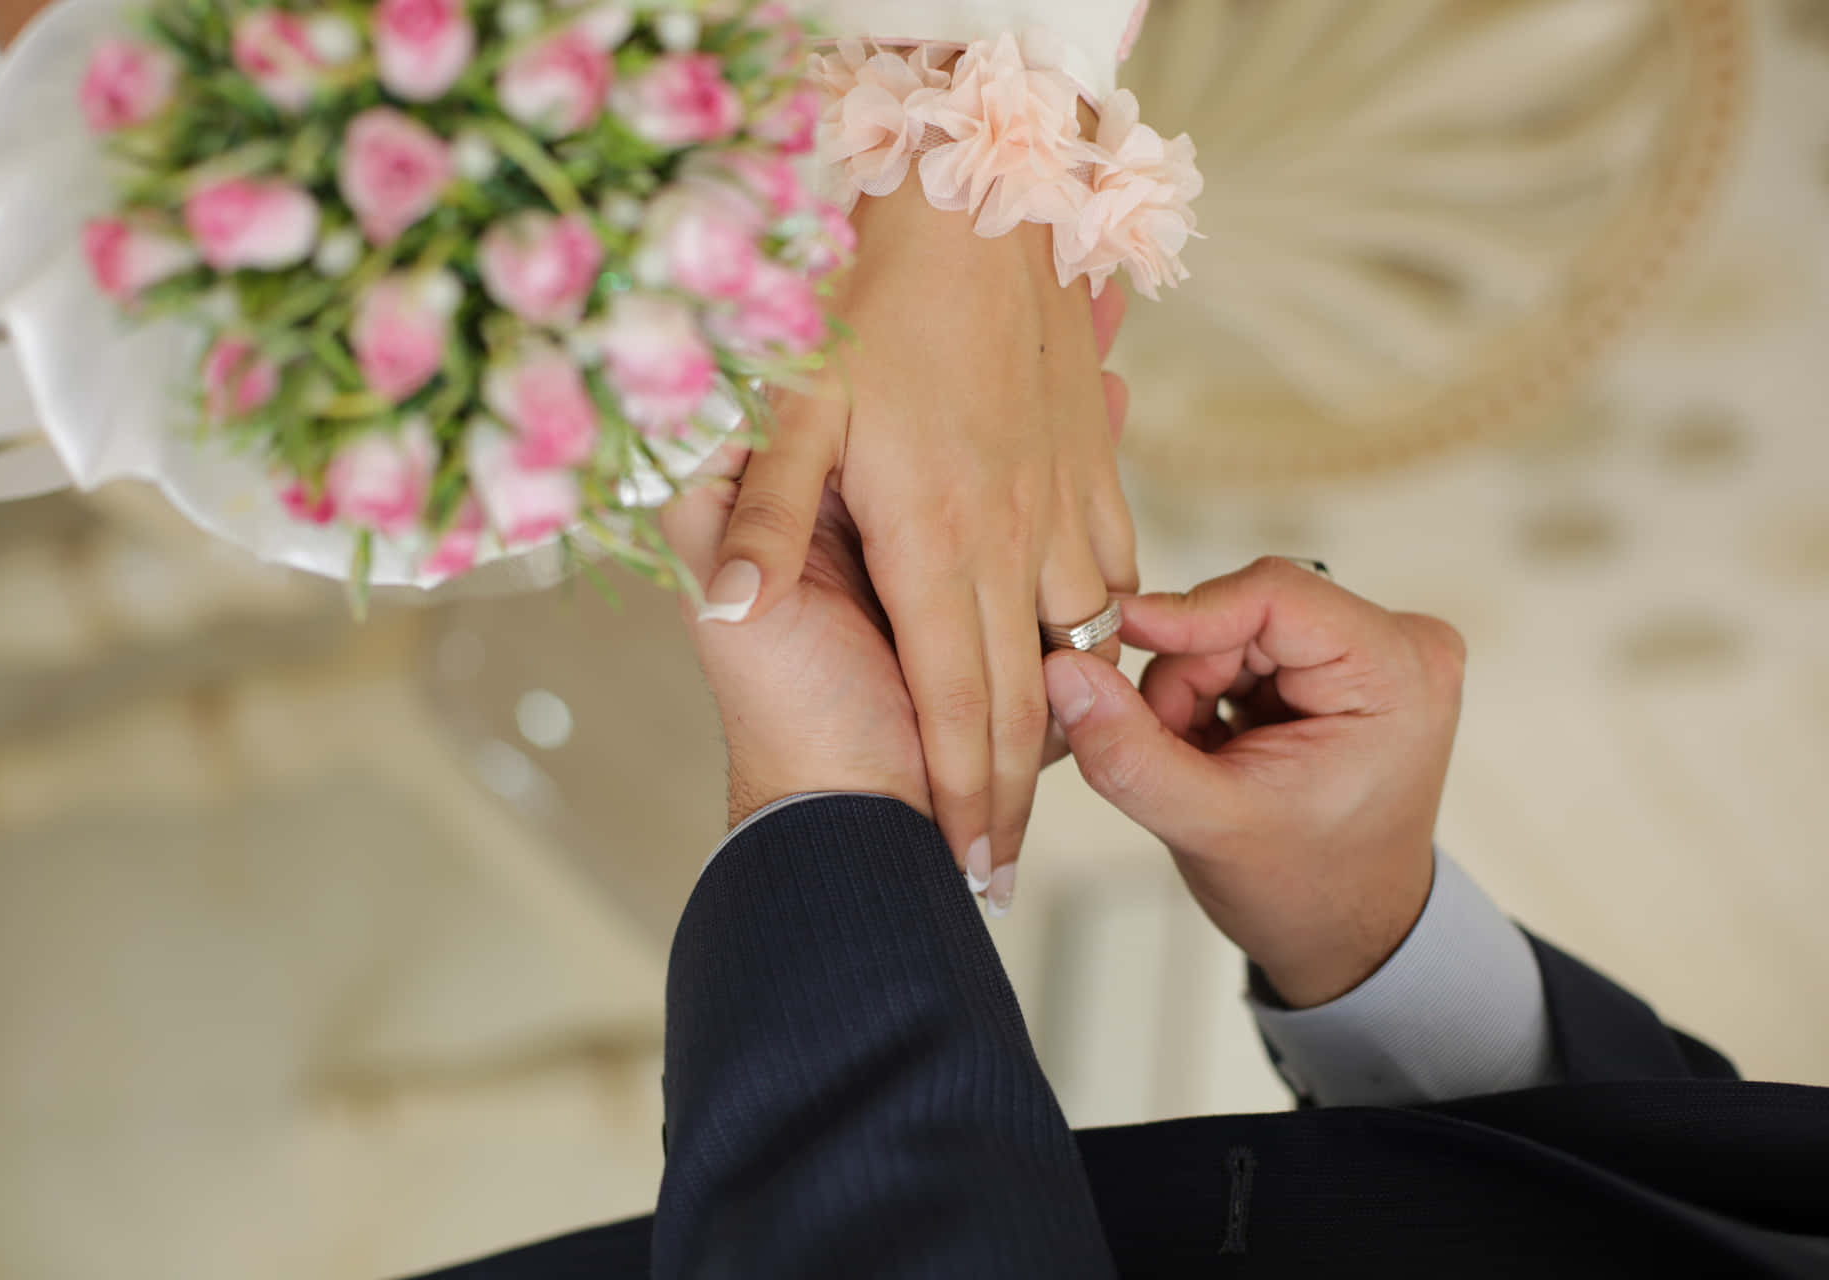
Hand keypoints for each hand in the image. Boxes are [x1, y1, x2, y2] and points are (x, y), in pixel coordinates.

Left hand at [704, 172, 1135, 901]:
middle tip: (992, 875)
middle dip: (1014, 797)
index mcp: (934, 539)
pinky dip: (1101, 630)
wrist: (982, 211)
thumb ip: (763, 515)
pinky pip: (1114, 575)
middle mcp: (1011, 537)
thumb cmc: (868, 305)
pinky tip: (1081, 655)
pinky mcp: (1093, 471)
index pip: (959, 704)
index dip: (966, 796)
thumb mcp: (794, 406)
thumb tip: (725, 601)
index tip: (965, 871)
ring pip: (1084, 643)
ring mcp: (1063, 505)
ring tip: (1034, 787)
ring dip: (1061, 717)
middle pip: (1028, 700)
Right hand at [1044, 558, 1466, 1005]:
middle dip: (1187, 680)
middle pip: (1245, 613)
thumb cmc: (1306, 892)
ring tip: (1200, 763)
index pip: (1274, 594)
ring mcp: (1369, 652)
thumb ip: (1129, 751)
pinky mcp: (1337, 664)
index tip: (1114, 636)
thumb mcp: (1208, 826)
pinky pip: (1242, 647)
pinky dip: (1207, 696)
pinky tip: (1216, 748)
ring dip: (1191, 693)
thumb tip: (1063, 671)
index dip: (1185, 614)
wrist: (1347, 937)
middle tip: (1172, 751)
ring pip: (1233, 630)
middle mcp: (1399, 646)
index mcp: (1397, 674)